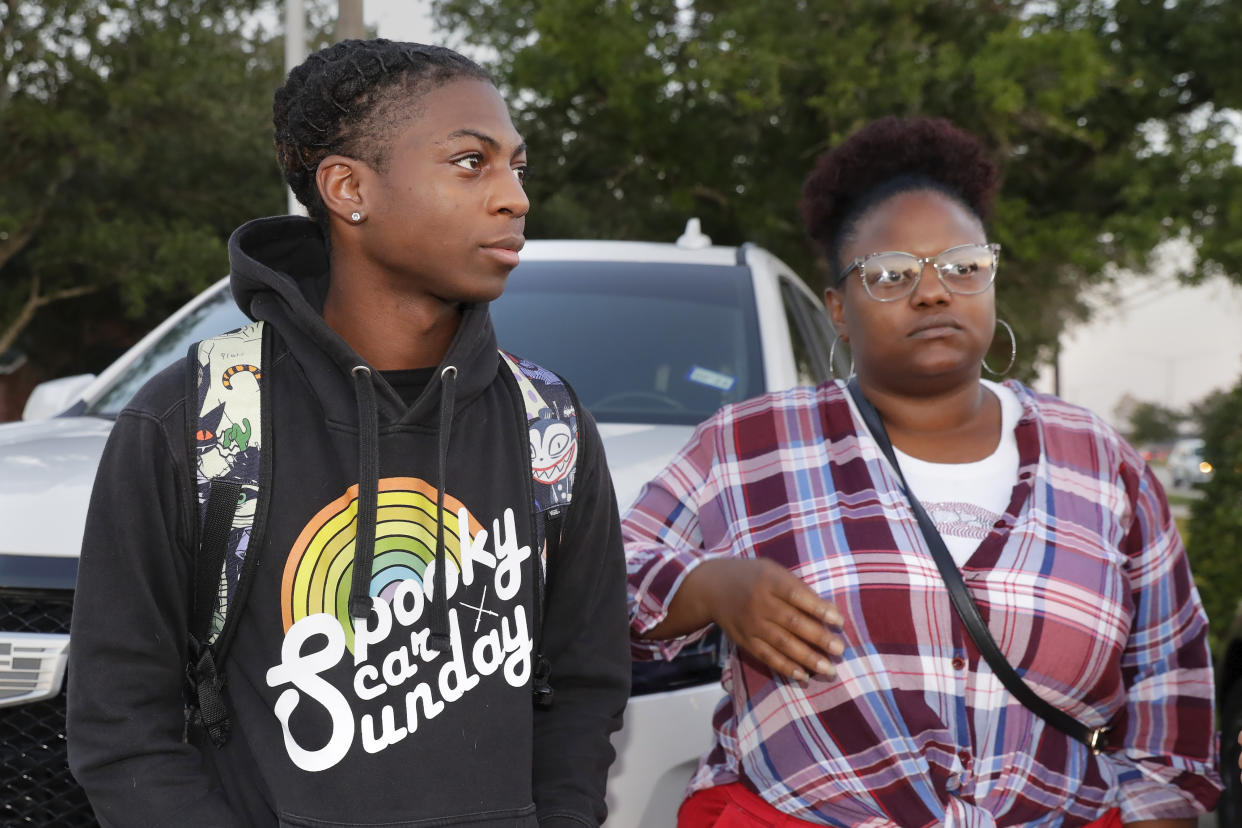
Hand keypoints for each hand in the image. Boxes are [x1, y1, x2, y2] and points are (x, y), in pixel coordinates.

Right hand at [692, 558, 843, 681]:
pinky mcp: (745, 640)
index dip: (819, 609)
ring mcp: (751, 624)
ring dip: (807, 658)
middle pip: (793, 622)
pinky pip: (767, 656)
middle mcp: (759, 603)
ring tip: (828, 669)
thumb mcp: (773, 571)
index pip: (797, 595)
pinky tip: (803, 676)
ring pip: (782, 643)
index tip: (839, 621)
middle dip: (819, 638)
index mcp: (769, 581)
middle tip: (840, 649)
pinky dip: (786, 667)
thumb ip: (797, 588)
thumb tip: (829, 610)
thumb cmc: (753, 577)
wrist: (713, 587)